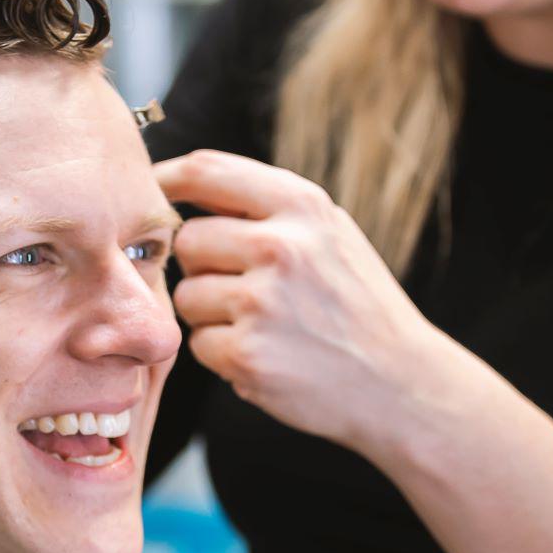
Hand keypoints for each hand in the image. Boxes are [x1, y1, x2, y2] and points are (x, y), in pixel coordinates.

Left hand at [155, 149, 435, 453]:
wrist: (400, 382)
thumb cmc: (357, 305)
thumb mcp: (330, 235)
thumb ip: (268, 210)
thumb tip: (185, 183)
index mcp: (301, 206)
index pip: (205, 171)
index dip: (166, 179)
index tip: (152, 193)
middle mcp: (280, 247)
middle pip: (188, 240)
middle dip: (202, 266)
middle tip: (243, 288)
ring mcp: (261, 303)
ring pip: (186, 295)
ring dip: (210, 314)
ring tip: (263, 325)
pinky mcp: (246, 355)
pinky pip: (198, 343)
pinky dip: (223, 354)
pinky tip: (266, 355)